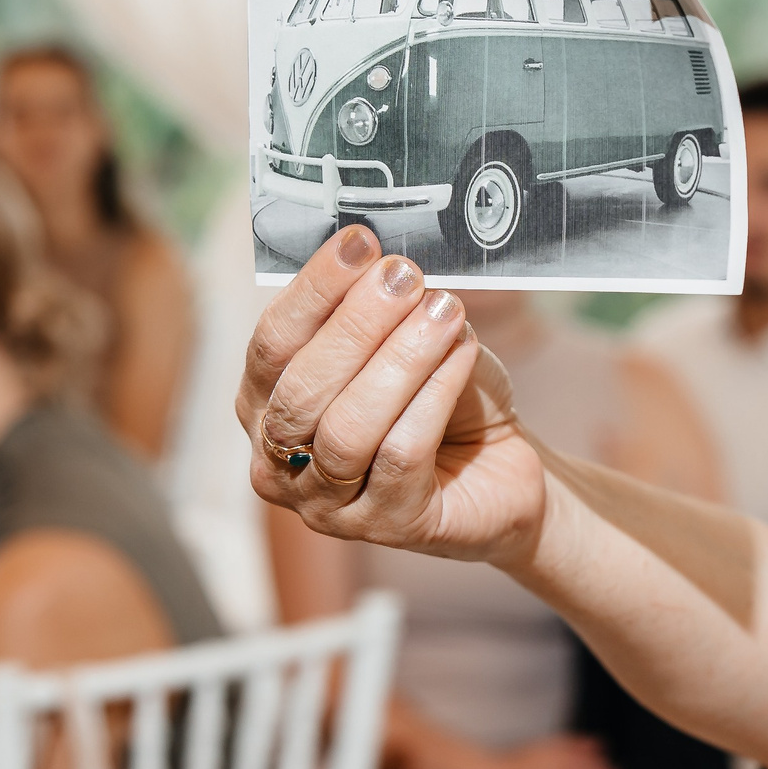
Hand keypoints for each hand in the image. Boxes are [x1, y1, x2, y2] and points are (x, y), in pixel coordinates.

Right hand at [239, 227, 547, 567]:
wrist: (502, 462)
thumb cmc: (442, 395)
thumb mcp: (404, 340)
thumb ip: (376, 308)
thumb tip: (375, 258)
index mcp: (265, 407)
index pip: (270, 346)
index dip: (312, 291)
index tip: (357, 242)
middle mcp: (279, 465)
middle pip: (301, 391)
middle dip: (355, 325)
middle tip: (403, 276)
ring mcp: (327, 507)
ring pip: (346, 428)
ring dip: (398, 360)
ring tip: (443, 311)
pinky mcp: (387, 526)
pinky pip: (400, 456)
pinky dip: (432, 396)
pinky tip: (461, 353)